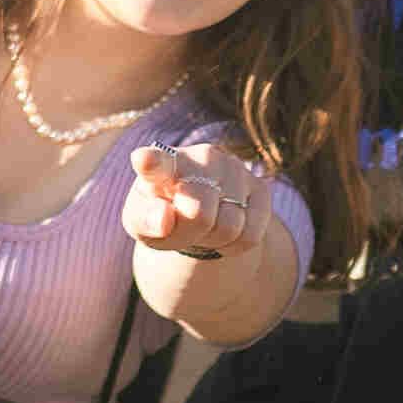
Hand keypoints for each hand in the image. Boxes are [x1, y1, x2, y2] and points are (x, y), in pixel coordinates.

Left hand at [125, 136, 288, 262]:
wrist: (197, 214)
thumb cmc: (163, 216)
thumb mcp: (142, 223)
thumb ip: (144, 220)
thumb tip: (164, 218)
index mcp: (161, 164)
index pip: (156, 162)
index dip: (150, 162)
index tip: (142, 160)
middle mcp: (201, 157)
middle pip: (200, 213)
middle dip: (191, 233)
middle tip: (184, 227)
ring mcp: (233, 168)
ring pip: (230, 226)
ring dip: (214, 239)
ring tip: (204, 227)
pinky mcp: (259, 188)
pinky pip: (250, 235)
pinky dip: (235, 245)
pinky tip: (224, 231)